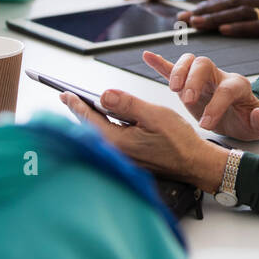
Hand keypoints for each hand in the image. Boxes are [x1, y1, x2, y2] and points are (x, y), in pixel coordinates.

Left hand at [58, 87, 228, 191]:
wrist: (194, 163)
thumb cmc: (179, 141)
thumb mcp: (154, 115)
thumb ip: (127, 104)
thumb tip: (104, 95)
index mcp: (118, 141)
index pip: (89, 119)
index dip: (76, 104)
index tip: (65, 95)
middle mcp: (116, 153)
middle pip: (90, 129)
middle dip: (80, 112)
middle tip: (68, 98)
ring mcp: (122, 158)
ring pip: (99, 135)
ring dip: (92, 120)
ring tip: (86, 106)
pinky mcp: (128, 160)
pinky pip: (108, 141)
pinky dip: (103, 128)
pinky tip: (107, 121)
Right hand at [142, 50, 258, 140]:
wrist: (239, 118)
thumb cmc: (248, 121)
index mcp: (238, 86)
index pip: (225, 89)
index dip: (216, 105)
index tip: (207, 124)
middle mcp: (218, 77)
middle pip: (204, 65)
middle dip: (194, 80)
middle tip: (188, 100)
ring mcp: (202, 78)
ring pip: (189, 62)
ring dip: (178, 72)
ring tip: (173, 89)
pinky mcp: (187, 83)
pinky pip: (172, 68)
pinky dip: (160, 63)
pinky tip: (147, 56)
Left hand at [178, 0, 258, 44]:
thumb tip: (227, 18)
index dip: (211, 2)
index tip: (191, 11)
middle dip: (206, 9)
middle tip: (184, 18)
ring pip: (241, 11)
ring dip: (216, 18)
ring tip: (196, 24)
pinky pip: (258, 25)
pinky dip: (239, 27)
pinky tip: (223, 30)